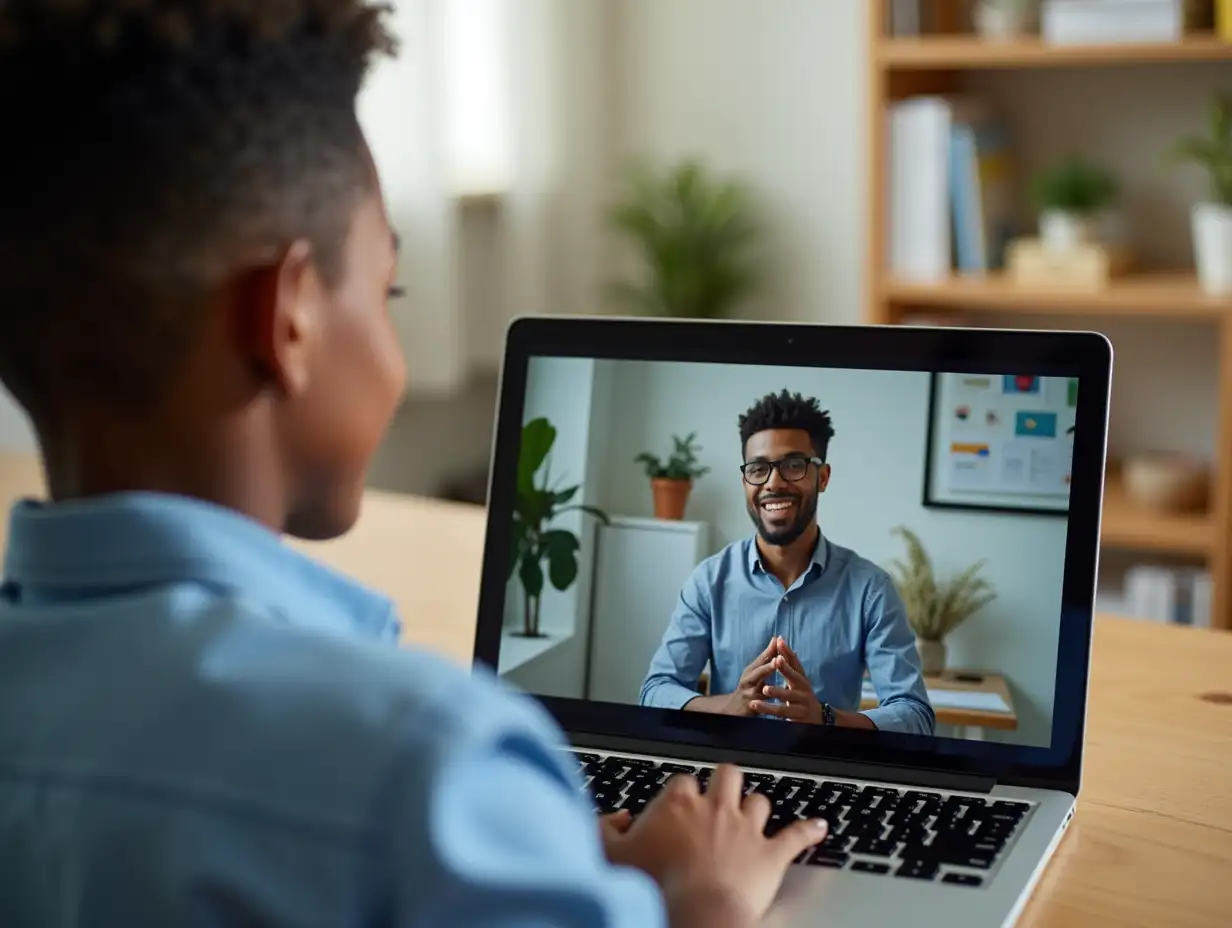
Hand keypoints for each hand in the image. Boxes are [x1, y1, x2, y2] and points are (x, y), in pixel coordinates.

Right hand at [603, 765, 828, 925]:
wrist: (696, 914)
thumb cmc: (654, 887)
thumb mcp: (611, 856)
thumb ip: (607, 831)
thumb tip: (615, 820)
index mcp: (678, 804)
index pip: (683, 782)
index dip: (682, 794)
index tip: (679, 806)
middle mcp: (715, 808)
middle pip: (726, 775)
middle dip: (725, 782)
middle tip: (720, 793)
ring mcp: (746, 829)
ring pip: (758, 800)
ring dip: (756, 807)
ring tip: (754, 812)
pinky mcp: (770, 854)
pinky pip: (796, 835)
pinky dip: (809, 831)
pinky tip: (820, 827)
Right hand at [717, 639, 780, 716]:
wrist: (733, 707)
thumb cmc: (748, 686)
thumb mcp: (755, 670)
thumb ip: (766, 657)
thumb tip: (776, 639)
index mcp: (750, 670)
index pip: (761, 658)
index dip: (770, 651)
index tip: (779, 641)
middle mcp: (747, 680)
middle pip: (757, 672)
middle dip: (768, 666)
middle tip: (778, 660)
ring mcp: (748, 694)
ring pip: (757, 689)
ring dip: (767, 687)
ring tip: (774, 684)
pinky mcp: (749, 707)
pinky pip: (758, 705)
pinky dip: (766, 705)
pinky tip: (776, 703)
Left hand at [749, 638, 822, 723]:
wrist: (817, 718)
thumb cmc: (802, 695)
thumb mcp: (797, 680)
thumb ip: (788, 663)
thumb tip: (779, 640)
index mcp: (802, 679)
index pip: (795, 663)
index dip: (788, 652)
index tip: (779, 641)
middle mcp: (804, 689)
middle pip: (795, 678)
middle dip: (786, 669)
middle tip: (776, 661)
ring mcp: (802, 703)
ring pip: (787, 697)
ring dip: (777, 692)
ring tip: (765, 688)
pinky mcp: (797, 716)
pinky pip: (782, 712)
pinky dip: (769, 709)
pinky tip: (756, 705)